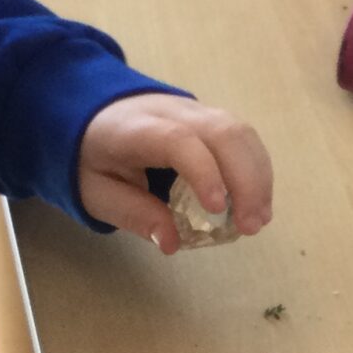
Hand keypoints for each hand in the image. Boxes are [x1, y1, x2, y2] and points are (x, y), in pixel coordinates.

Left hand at [79, 94, 273, 254]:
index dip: (204, 172)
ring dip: (258, 177)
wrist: (94, 114)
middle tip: (250, 227)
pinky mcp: (211, 117)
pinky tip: (257, 202)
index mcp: (136, 129)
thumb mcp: (96, 192)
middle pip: (224, 132)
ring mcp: (196, 110)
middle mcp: (172, 111)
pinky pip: (243, 137)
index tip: (216, 210)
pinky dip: (257, 170)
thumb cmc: (94, 157)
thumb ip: (132, 214)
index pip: (179, 141)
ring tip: (259, 219)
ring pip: (241, 132)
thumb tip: (171, 242)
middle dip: (246, 181)